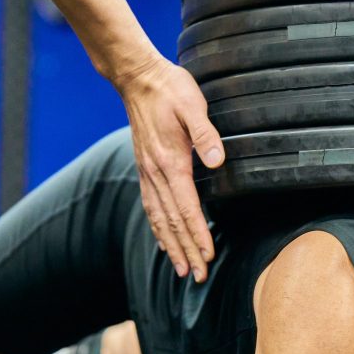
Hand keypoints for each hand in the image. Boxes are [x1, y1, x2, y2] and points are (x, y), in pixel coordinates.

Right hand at [116, 56, 221, 280]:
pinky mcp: (145, 167)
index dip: (197, 235)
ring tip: (181, 268)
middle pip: (172, 221)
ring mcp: (148, 171)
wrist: (138, 77)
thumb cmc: (169, 89)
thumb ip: (205, 134)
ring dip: (171, 245)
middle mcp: (156, 172)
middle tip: (198, 276)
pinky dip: (157, 227)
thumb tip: (216, 161)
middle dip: (186, 250)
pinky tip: (163, 239)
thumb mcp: (193, 105)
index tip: (208, 256)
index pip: (187, 208)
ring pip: (159, 218)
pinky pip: (150, 205)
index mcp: (170, 162)